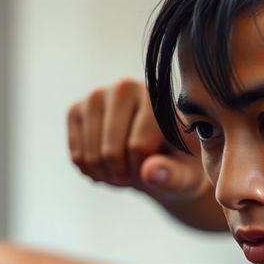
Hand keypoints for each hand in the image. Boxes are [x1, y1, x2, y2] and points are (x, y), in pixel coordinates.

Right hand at [67, 78, 209, 202]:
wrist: (156, 154)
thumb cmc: (178, 163)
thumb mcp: (187, 175)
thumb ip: (173, 175)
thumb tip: (149, 172)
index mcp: (157, 97)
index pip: (139, 146)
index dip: (144, 171)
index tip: (155, 171)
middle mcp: (125, 87)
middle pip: (111, 152)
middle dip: (123, 175)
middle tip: (136, 174)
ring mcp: (97, 96)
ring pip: (91, 155)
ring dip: (107, 175)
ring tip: (123, 170)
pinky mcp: (77, 110)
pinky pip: (77, 156)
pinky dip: (90, 171)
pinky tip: (107, 165)